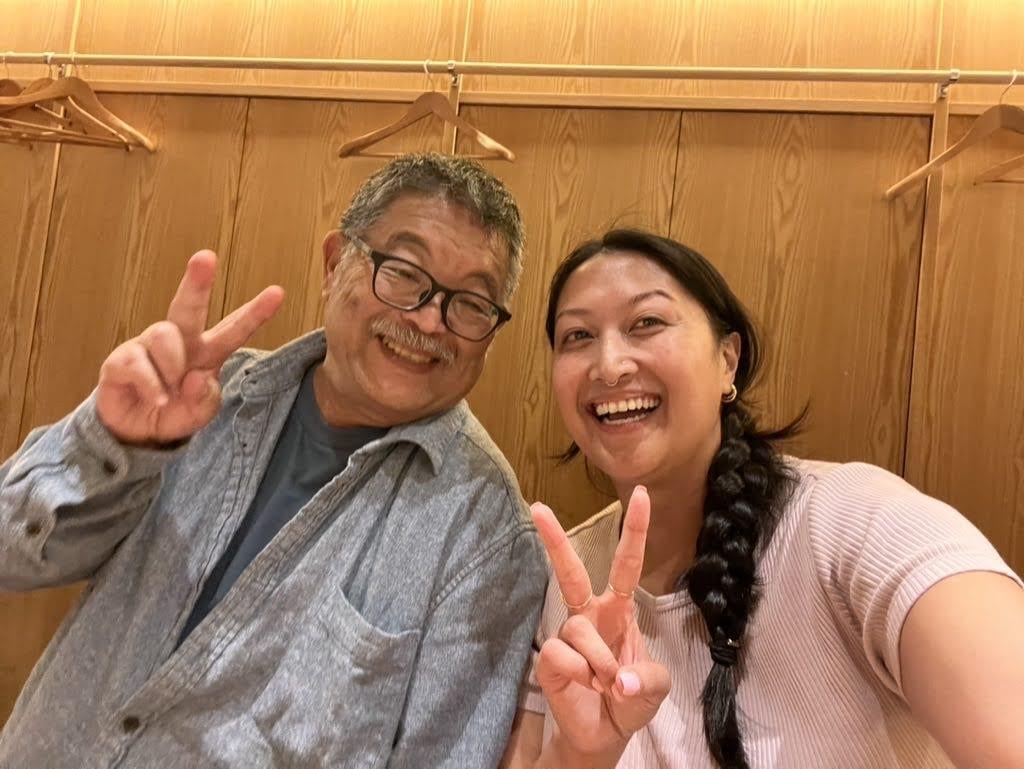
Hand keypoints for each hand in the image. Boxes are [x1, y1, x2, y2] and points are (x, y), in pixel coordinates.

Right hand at [96, 250, 283, 445]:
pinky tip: (155, 398)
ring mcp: (148, 346)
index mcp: (208, 352)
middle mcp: (179, 342)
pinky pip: (138, 363)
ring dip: (171, 367)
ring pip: (165, 336)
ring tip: (168, 393)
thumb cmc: (175, 412)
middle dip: (197, 282)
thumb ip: (205, 399)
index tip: (278, 292)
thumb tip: (196, 378)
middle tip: (206, 257)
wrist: (136, 432)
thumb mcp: (199, 413)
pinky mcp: (122, 359)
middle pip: (190, 307)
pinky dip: (150, 386)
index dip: (255, 313)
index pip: (234, 329)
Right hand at [531, 486, 670, 760]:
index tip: (641, 494)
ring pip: (580, 630)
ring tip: (608, 685)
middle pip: (571, 571)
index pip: (627, 564)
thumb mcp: (654, 689)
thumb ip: (647, 679)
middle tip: (538, 507)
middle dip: (555, 539)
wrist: (604, 735)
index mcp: (619, 610)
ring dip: (601, 662)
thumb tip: (619, 681)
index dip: (634, 530)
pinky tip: (587, 686)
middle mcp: (590, 615)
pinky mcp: (550, 659)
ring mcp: (568, 636)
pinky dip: (582, 674)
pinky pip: (563, 655)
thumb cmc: (630, 700)